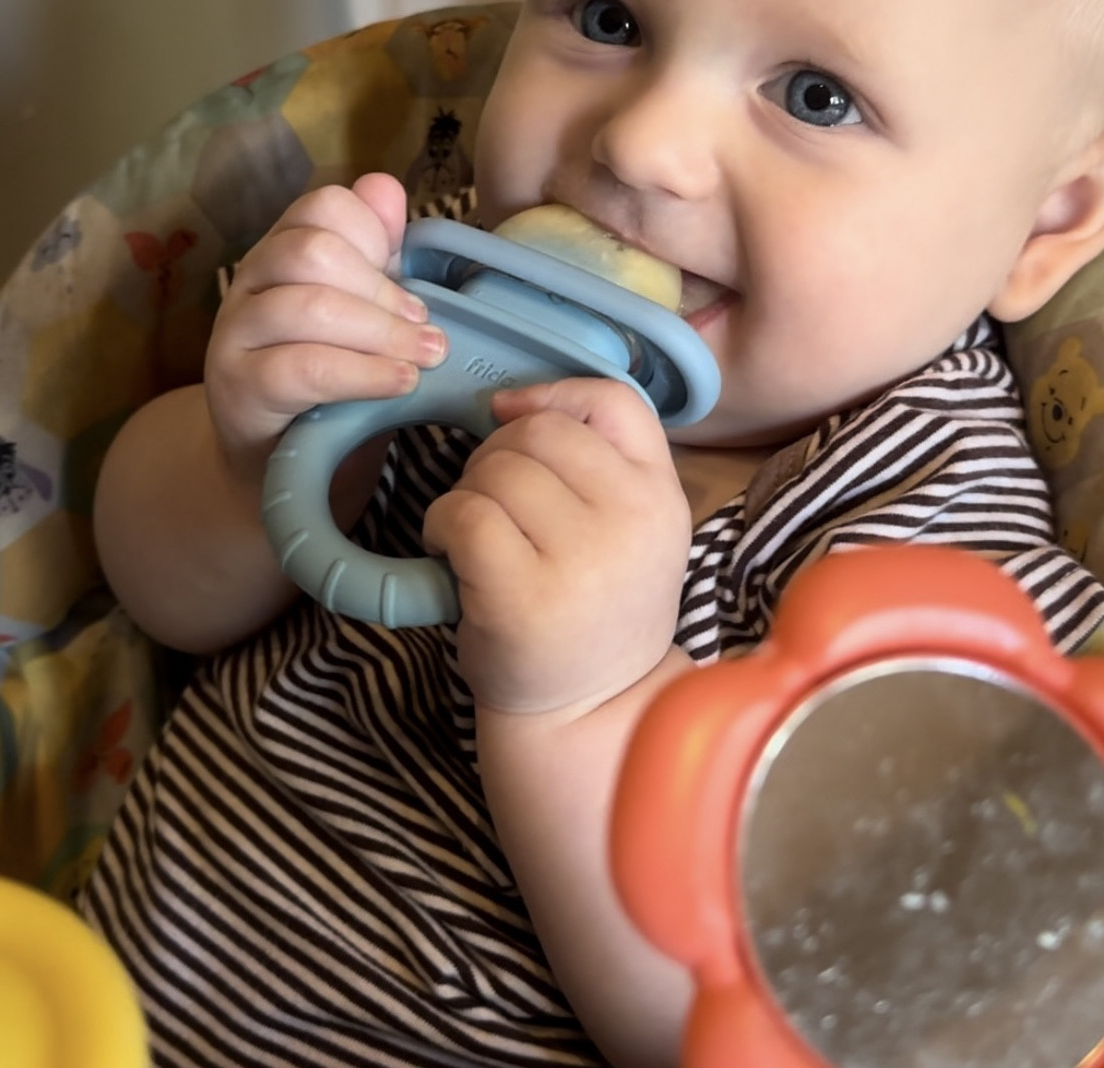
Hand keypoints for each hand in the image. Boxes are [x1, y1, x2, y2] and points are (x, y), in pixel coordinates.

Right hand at [203, 173, 446, 478]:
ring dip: (380, 332)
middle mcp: (251, 283)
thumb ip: (375, 256)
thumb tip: (386, 189)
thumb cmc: (329, 386)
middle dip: (382, 290)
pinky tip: (400, 383)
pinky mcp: (237, 387)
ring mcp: (236, 334)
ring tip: (425, 357)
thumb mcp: (361, 315)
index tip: (409, 281)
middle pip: (312, 250)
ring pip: (307, 306)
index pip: (323, 207)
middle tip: (427, 330)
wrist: (272, 465)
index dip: (375, 234)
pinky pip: (300, 368)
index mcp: (283, 252)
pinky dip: (361, 373)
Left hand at [423, 378, 691, 715]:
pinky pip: (463, 515)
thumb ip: (599, 458)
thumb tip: (508, 401)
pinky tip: (452, 555)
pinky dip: (441, 526)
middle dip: (497, 454)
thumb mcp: (631, 525)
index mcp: (662, 495)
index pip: (614, 400)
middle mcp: (632, 520)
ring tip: (476, 537)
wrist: (588, 711)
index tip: (512, 415)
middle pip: (538, 431)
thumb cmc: (595, 606)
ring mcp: (581, 559)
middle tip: (494, 504)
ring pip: (494, 470)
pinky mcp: (522, 596)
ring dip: (465, 494)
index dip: (553, 393)